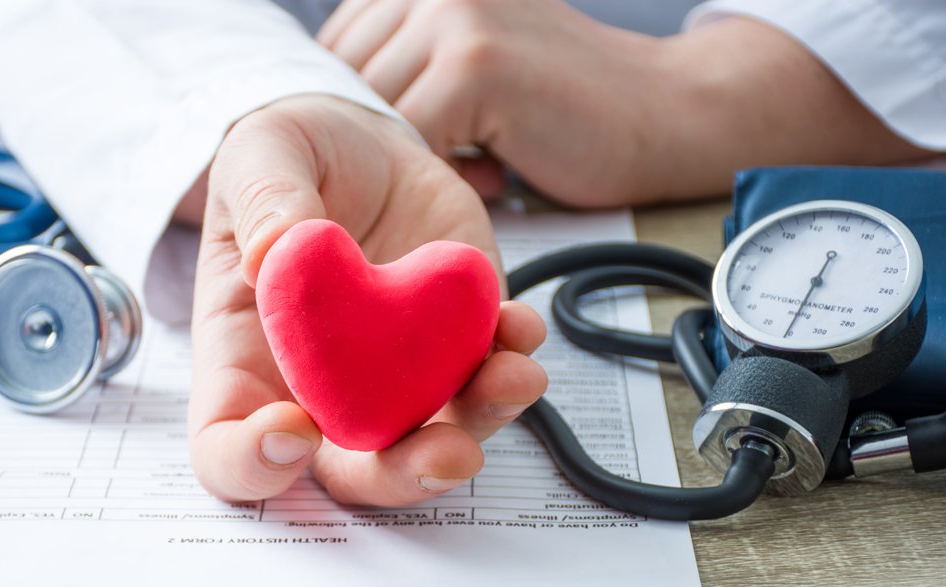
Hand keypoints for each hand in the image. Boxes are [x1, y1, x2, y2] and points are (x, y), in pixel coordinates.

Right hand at [189, 94, 546, 505]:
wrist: (363, 143)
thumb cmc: (289, 161)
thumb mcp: (259, 154)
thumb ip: (260, 198)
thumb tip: (272, 252)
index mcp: (246, 364)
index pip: (227, 450)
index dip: (253, 464)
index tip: (293, 428)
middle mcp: (321, 390)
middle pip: (353, 475)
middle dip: (404, 477)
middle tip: (446, 453)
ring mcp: (394, 377)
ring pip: (434, 441)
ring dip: (480, 424)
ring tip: (512, 377)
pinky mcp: (454, 345)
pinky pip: (487, 378)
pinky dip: (512, 363)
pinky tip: (520, 323)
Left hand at [320, 0, 926, 205]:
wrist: (659, 114)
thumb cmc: (556, 110)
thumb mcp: (469, 68)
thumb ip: (405, 70)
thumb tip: (324, 110)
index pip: (333, 56)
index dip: (361, 117)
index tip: (405, 149)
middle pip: (344, 85)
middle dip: (381, 141)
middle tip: (447, 163)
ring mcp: (453, 16)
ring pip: (374, 115)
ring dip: (415, 158)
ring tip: (478, 162)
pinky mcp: (475, 63)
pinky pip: (411, 139)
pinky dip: (444, 174)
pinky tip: (495, 172)